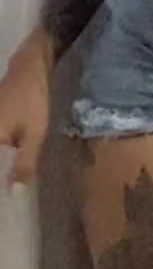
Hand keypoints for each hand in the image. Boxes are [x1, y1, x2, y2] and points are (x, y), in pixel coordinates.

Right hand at [0, 31, 51, 186]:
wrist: (30, 66)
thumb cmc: (33, 100)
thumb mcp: (34, 135)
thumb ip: (23, 164)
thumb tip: (13, 194)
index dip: (1, 181)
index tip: (4, 201)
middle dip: (2, 172)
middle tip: (9, 195)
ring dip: (2, 163)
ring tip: (9, 183)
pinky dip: (2, 150)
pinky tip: (10, 159)